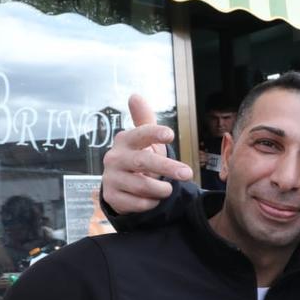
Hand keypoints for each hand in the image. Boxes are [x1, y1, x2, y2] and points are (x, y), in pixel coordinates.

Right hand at [101, 94, 193, 213]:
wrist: (121, 185)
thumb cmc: (139, 156)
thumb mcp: (144, 140)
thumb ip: (144, 119)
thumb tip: (134, 95)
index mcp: (125, 140)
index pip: (140, 133)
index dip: (154, 133)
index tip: (170, 135)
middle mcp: (114, 158)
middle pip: (143, 162)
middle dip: (168, 168)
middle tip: (188, 173)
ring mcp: (111, 178)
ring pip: (142, 185)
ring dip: (161, 189)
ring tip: (168, 189)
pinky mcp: (111, 197)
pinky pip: (137, 203)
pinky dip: (151, 203)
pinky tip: (154, 199)